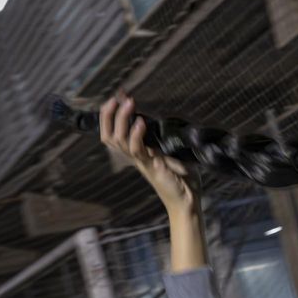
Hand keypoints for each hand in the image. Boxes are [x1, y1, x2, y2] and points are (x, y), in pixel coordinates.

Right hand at [100, 90, 198, 213]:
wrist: (188, 200)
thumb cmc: (184, 178)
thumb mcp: (174, 152)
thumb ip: (167, 138)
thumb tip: (171, 118)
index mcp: (139, 153)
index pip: (115, 133)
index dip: (111, 116)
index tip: (117, 97)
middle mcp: (136, 157)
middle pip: (109, 136)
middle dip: (109, 115)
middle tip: (117, 98)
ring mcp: (142, 162)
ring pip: (120, 140)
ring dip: (123, 120)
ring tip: (129, 104)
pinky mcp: (152, 167)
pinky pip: (138, 151)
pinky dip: (137, 135)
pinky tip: (142, 123)